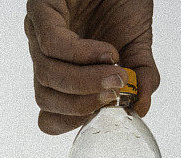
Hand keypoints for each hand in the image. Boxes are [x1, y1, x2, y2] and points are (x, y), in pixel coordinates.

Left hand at [24, 0, 158, 134]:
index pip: (49, 115)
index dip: (72, 122)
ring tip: (116, 75)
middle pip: (46, 99)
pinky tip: (107, 51)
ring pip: (48, 75)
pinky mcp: (41, 10)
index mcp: (64, 73)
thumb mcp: (138, 47)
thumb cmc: (122, 3)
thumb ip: (141, 79)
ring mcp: (39, 35)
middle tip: (113, 97)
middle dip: (81, 106)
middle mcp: (46, 57)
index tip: (101, 115)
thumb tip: (140, 108)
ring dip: (85, 82)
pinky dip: (82, 55)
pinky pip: (53, 44)